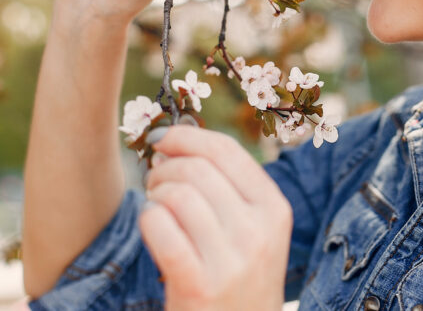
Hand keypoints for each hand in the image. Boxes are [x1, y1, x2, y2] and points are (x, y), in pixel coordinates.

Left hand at [140, 126, 291, 310]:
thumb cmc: (239, 278)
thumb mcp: (254, 232)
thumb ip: (228, 188)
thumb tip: (178, 140)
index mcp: (275, 209)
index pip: (227, 150)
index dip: (188, 136)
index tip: (163, 138)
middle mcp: (258, 232)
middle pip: (198, 168)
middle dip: (165, 166)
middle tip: (154, 180)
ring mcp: (230, 261)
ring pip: (178, 194)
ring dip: (155, 193)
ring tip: (155, 205)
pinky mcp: (198, 285)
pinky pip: (160, 227)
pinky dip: (148, 219)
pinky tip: (151, 225)